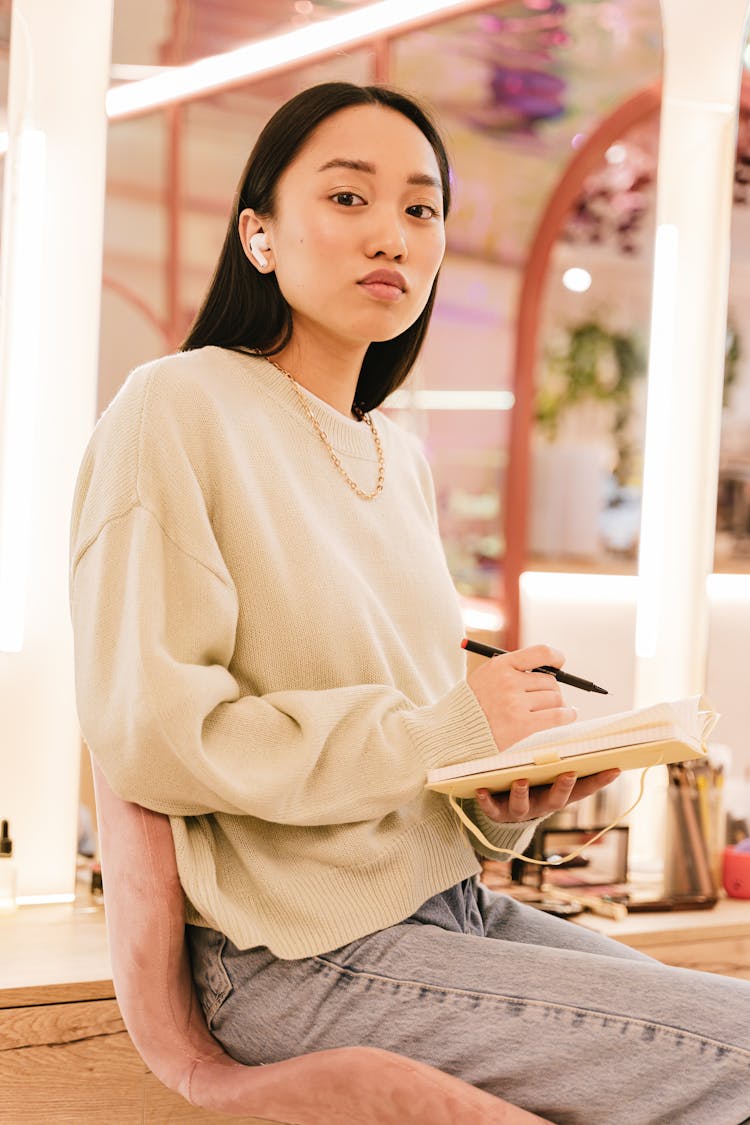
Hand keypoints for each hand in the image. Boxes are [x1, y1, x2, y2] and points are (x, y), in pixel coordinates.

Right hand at [467, 644, 576, 752]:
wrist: (456, 729)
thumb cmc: (475, 703)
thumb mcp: (487, 676)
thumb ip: (514, 670)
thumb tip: (552, 670)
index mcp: (501, 665)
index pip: (541, 653)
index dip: (556, 657)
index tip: (560, 664)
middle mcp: (509, 681)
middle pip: (550, 681)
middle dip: (552, 690)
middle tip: (547, 698)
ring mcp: (515, 703)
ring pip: (555, 698)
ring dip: (558, 705)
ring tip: (552, 710)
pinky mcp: (522, 724)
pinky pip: (556, 715)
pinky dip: (568, 715)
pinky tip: (571, 714)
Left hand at [475, 768, 621, 823]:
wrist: (503, 808)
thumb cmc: (532, 780)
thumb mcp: (549, 771)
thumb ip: (561, 755)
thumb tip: (578, 721)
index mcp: (558, 792)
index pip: (584, 788)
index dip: (600, 781)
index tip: (614, 768)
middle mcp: (542, 803)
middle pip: (556, 799)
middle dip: (562, 787)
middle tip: (568, 773)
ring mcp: (520, 809)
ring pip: (523, 805)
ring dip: (522, 794)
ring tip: (519, 780)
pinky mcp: (497, 812)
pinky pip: (491, 808)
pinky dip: (487, 800)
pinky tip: (481, 789)